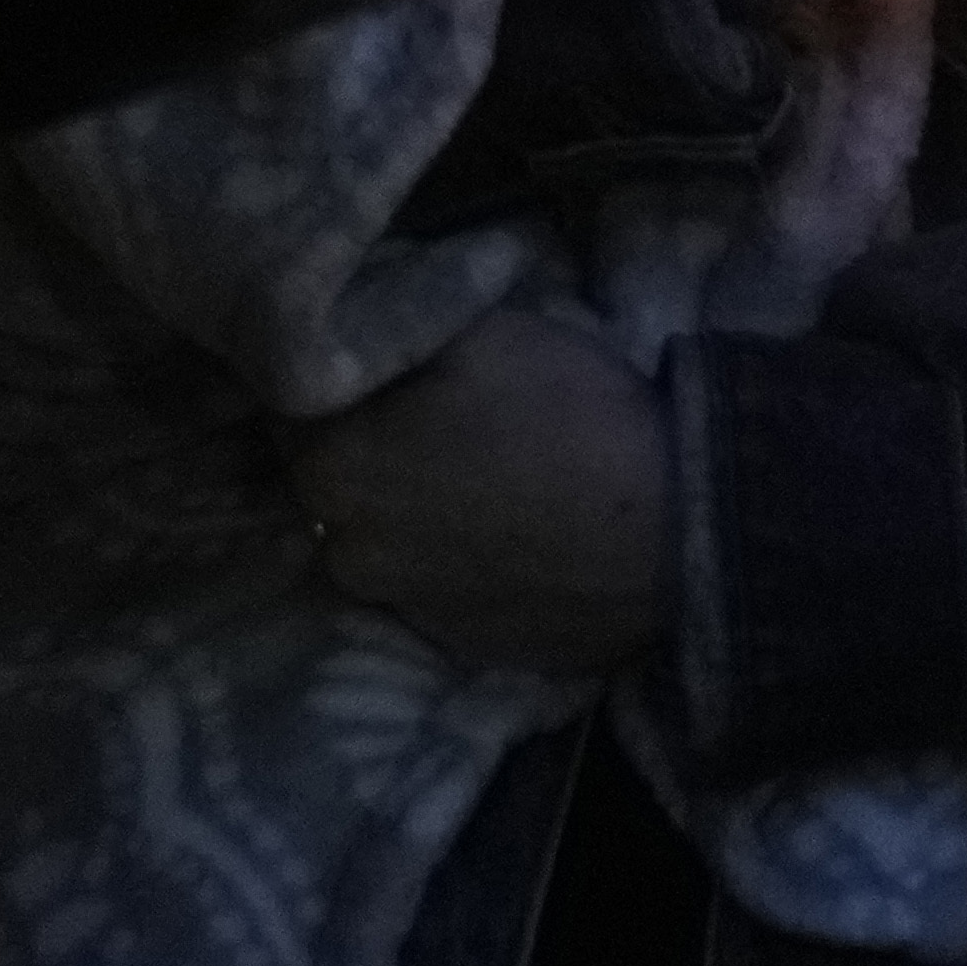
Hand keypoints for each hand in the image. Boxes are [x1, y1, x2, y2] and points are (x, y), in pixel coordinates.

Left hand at [289, 305, 675, 679]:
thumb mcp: (477, 330)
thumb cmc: (568, 413)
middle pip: (334, 483)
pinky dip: (456, 559)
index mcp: (331, 470)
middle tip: (432, 415)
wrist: (676, 529)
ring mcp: (406, 612)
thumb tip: (350, 318)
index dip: (331, 380)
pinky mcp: (465, 647)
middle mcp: (347, 554)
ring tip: (476, 476)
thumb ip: (392, 327)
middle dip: (367, 449)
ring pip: (383, 540)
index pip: (291, 411)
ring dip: (409, 509)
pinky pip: (436, 588)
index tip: (374, 364)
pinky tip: (506, 529)